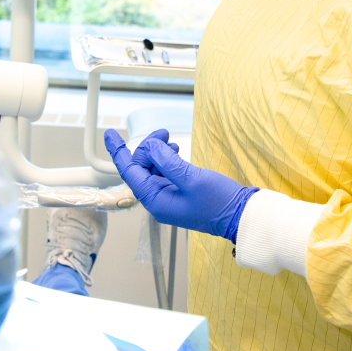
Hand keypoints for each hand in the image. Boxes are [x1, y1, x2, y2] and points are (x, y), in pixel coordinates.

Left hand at [105, 129, 257, 242]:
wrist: (240, 216)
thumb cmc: (220, 203)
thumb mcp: (193, 179)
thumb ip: (168, 162)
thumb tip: (151, 147)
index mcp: (156, 201)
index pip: (130, 172)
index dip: (119, 152)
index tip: (110, 135)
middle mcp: (158, 200)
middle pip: (141, 168)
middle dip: (148, 148)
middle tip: (163, 134)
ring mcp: (169, 197)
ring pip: (152, 169)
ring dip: (158, 153)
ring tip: (170, 142)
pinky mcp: (179, 193)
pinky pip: (164, 172)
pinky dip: (167, 159)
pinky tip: (176, 152)